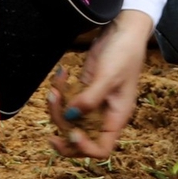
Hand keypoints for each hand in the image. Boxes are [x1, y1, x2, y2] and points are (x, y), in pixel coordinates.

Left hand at [45, 9, 151, 157]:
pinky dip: (60, 90)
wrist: (123, 30)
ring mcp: (92, 103)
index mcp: (116, 118)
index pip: (101, 149)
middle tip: (53, 104)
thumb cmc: (124, 54)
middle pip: (79, 138)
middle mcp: (104, 115)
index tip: (72, 133)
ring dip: (56, 105)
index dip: (84, 147)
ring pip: (68, 119)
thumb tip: (71, 118)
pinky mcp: (83, 90)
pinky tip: (62, 73)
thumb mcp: (108, 76)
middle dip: (62, 126)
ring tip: (55, 85)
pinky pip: (66, 100)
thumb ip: (90, 99)